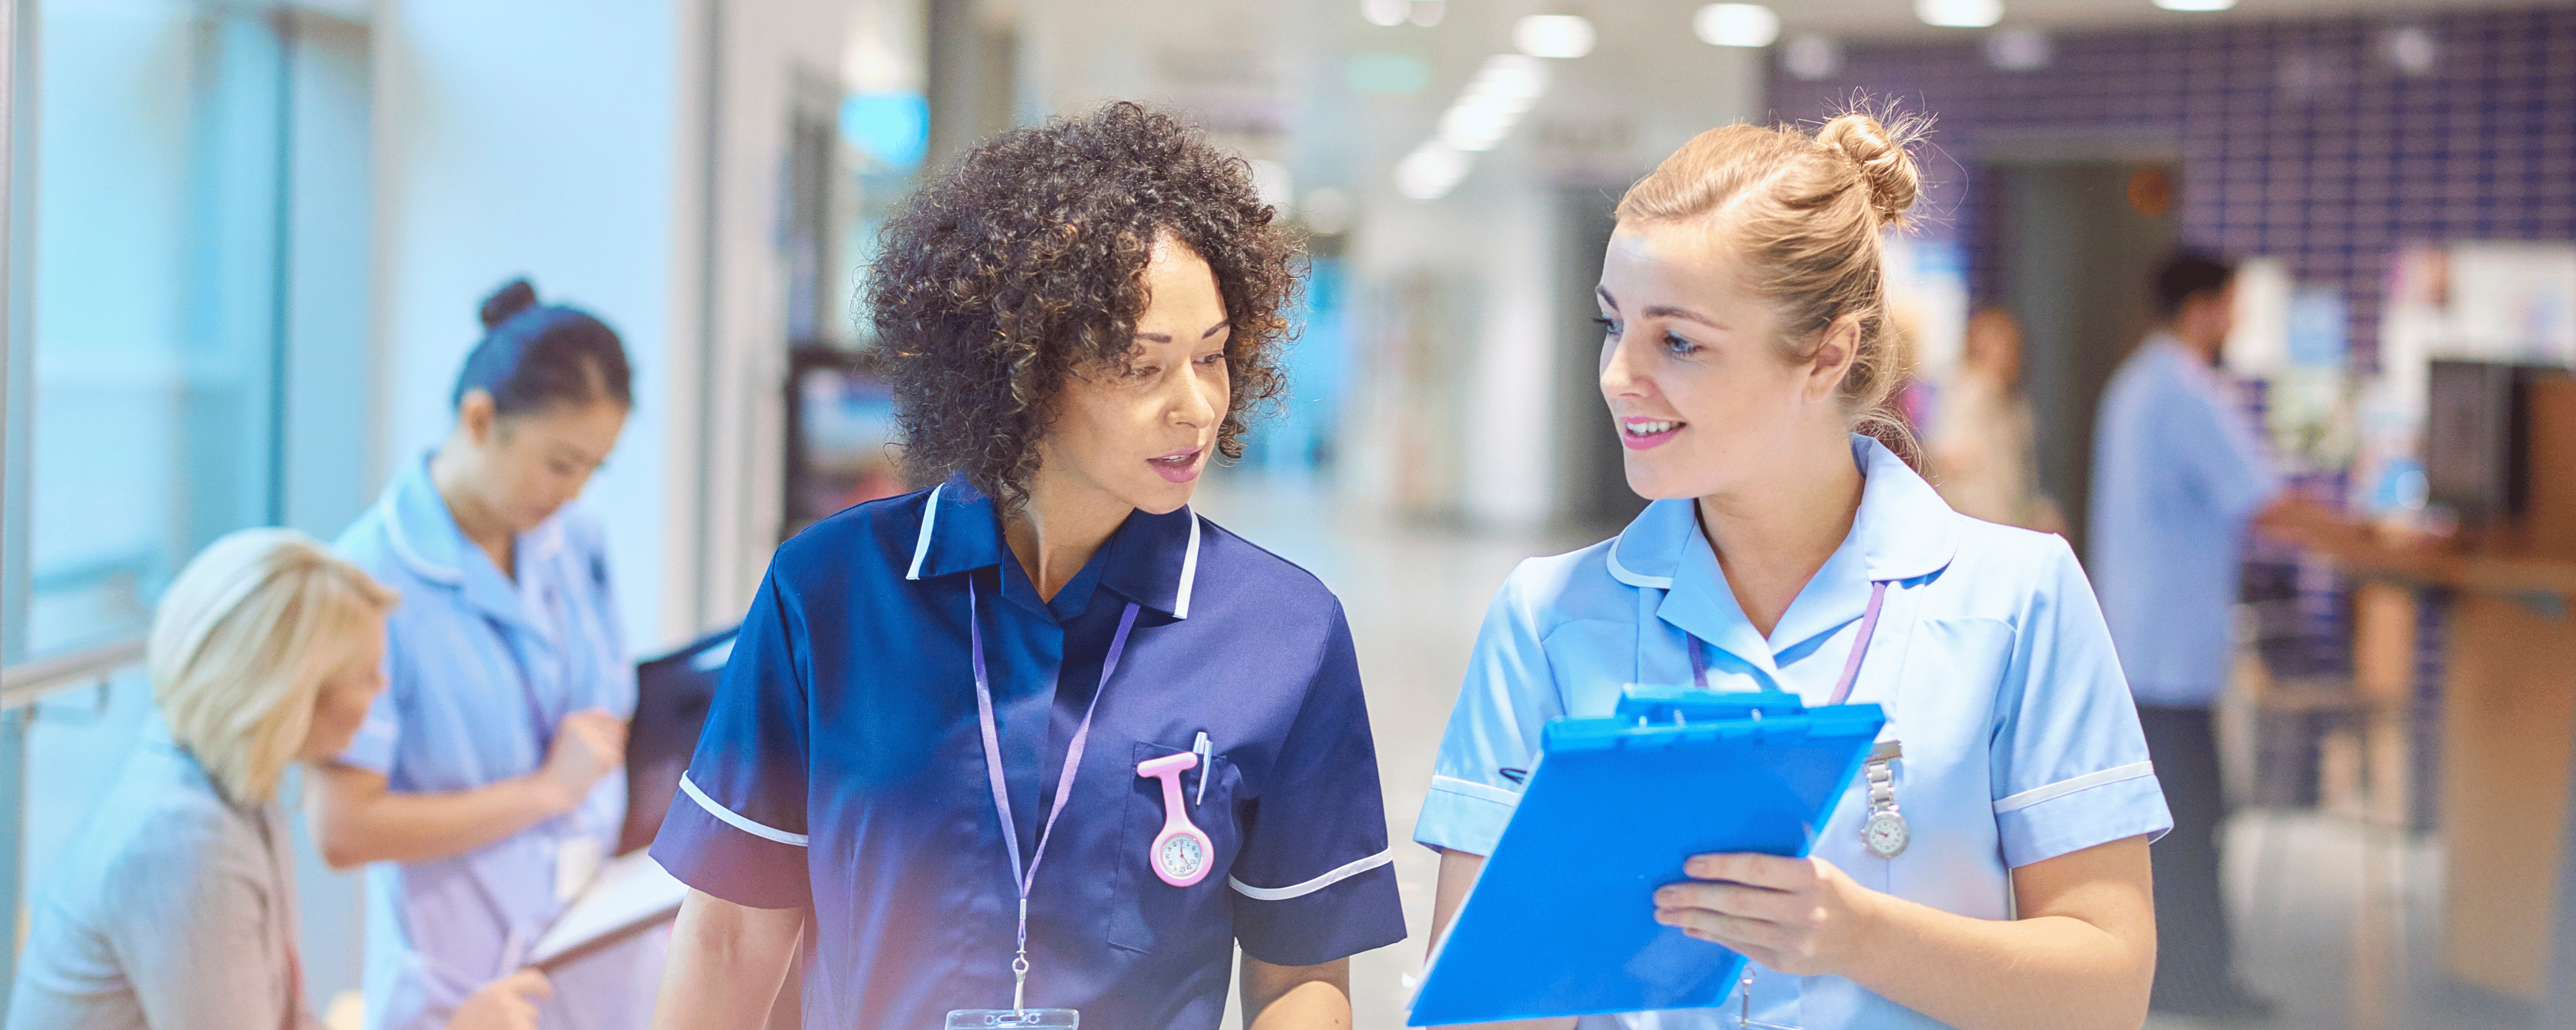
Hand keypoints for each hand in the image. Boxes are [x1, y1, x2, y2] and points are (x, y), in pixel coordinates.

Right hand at [446, 969, 551, 1029]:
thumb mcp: (478, 1004)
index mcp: (497, 991)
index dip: (542, 986)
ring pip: (530, 1027)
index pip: (531, 979)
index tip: (548, 995)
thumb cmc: (463, 1027)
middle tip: (498, 1027)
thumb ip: (501, 998)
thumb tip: (526, 1001)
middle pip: (532, 1012)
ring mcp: (513, 1022)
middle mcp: (507, 1004)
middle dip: (522, 1022)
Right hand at [535, 710, 627, 813]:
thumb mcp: (568, 741)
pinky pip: (616, 757)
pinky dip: (608, 768)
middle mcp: (581, 725)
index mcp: (571, 719)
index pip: (602, 714)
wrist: (551, 789)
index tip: (614, 735)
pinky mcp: (601, 753)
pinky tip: (592, 774)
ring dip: (610, 756)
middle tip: (599, 759)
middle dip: (613, 742)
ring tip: (590, 768)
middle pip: (615, 727)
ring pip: (618, 743)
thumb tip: (621, 723)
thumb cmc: (560, 768)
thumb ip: (589, 729)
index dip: (612, 724)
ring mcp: (592, 738)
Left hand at [1652, 852, 1879, 976]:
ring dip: (1693, 919)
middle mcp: (1802, 910)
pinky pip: (1740, 946)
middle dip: (1694, 897)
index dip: (1718, 866)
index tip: (1688, 864)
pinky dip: (1711, 936)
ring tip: (1665, 912)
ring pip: (1733, 928)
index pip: (1755, 869)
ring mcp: (1792, 941)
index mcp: (1810, 877)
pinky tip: (1690, 927)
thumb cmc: (1831, 893)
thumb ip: (1776, 862)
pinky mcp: (1784, 963)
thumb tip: (1721, 858)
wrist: (1864, 937)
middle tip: (1662, 893)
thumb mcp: (1815, 866)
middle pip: (1737, 902)